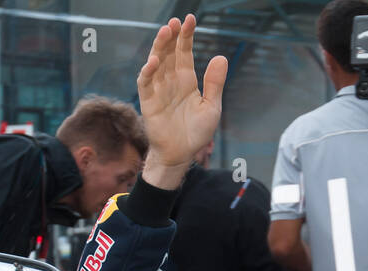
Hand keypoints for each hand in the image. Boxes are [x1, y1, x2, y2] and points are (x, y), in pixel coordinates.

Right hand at [138, 15, 227, 189]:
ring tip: (166, 32)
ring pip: (156, 62)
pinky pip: (146, 83)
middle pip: (169, 52)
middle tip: (175, 22)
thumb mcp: (211, 107)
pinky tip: (154, 61)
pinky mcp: (148, 101)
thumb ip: (214, 83)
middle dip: (171, 36)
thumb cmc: (196, 132)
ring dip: (159, 47)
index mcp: (186, 79)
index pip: (184, 52)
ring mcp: (158, 89)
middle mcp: (171, 80)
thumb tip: (221, 57)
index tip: (190, 19)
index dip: (186, 36)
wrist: (181, 154)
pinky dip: (148, 71)